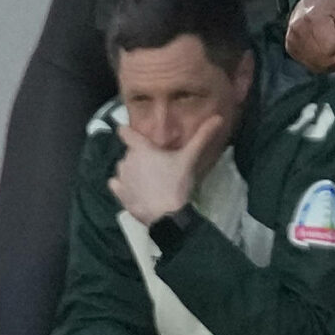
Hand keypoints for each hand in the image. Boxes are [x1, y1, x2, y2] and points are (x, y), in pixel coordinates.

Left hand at [108, 115, 227, 223]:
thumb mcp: (190, 159)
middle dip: (139, 155)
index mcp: (141, 149)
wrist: (167, 216)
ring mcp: (122, 178)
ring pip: (123, 167)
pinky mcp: (119, 194)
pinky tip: (134, 188)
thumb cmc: (176, 183)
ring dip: (131, 169)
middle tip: (155, 163)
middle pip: (129, 152)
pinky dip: (122, 184)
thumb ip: (202, 137)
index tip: (132, 132)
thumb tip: (218, 117)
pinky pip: (116, 183)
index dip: (128, 131)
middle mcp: (127, 160)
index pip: (125, 132)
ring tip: (147, 177)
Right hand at [285, 0, 334, 73]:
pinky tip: (318, 44)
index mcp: (314, 17)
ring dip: (327, 59)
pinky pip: (309, 64)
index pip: (334, 46)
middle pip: (324, 60)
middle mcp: (298, 29)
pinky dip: (318, 59)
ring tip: (326, 40)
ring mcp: (291, 39)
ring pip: (316, 65)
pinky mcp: (289, 47)